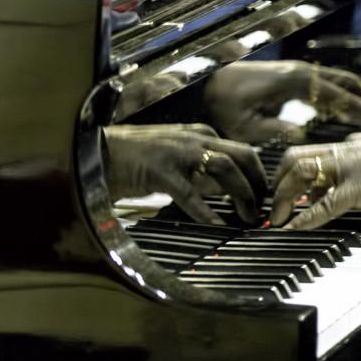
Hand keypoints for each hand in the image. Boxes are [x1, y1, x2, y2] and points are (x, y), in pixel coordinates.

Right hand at [105, 124, 267, 225]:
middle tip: (262, 208)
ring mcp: (178, 153)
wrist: (96, 153)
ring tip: (248, 217)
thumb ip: (202, 169)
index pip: (243, 151)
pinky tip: (217, 226)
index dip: (259, 175)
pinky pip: (190, 194)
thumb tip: (228, 190)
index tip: (264, 196)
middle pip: (243, 156)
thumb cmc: (136, 159)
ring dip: (242, 195)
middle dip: (258, 184)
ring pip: (225, 169)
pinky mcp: (160, 171)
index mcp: (202, 134)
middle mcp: (196, 138)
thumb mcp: (177, 157)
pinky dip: (206, 212)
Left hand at [204, 60, 360, 143]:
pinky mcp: (293, 77)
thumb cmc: (222, 107)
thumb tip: (302, 132)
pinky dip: (346, 94)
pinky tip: (352, 109)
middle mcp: (300, 72)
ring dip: (360, 96)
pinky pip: (328, 83)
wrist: (206, 84)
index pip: (338, 96)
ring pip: (340, 80)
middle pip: (347, 82)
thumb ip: (276, 130)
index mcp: (293, 82)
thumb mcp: (246, 126)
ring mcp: (298, 72)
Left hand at [269, 135, 360, 229]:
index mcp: (358, 144)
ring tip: (278, 221)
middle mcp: (352, 148)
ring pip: (303, 174)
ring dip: (284, 199)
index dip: (292, 174)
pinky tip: (295, 228)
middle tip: (274, 209)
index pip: (314, 153)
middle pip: (297, 158)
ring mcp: (357, 164)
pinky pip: (325, 204)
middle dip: (279, 184)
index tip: (285, 194)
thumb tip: (342, 193)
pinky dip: (305, 217)